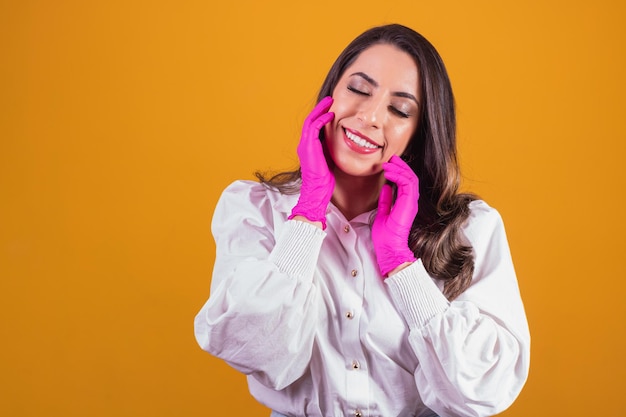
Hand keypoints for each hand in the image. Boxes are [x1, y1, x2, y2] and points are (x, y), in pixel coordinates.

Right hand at [289, 96, 334, 228]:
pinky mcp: (309, 146)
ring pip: (310, 120)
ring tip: (330, 102)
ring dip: (320, 110)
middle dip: (320, 109)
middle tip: (329, 100)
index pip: (312, 127)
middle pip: (310, 120)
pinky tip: (331, 115)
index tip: (330, 109)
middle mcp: (303, 144)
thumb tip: (338, 142)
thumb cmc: (324, 180)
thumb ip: (329, 149)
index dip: (320, 116)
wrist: (317, 190)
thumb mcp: (328, 160)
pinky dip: (322, 119)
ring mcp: (304, 145)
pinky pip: (314, 127)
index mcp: (307, 148)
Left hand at [372, 155, 418, 276]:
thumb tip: (385, 188)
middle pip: (410, 177)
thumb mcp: (383, 213)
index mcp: (406, 204)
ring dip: (399, 169)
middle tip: (391, 159)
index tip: (389, 165)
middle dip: (401, 166)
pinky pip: (408, 185)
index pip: (406, 183)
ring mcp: (411, 203)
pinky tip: (389, 173)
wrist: (389, 248)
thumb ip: (386, 201)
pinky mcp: (409, 204)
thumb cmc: (386, 236)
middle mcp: (411, 202)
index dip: (399, 172)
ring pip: (410, 179)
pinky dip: (399, 176)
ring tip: (388, 164)